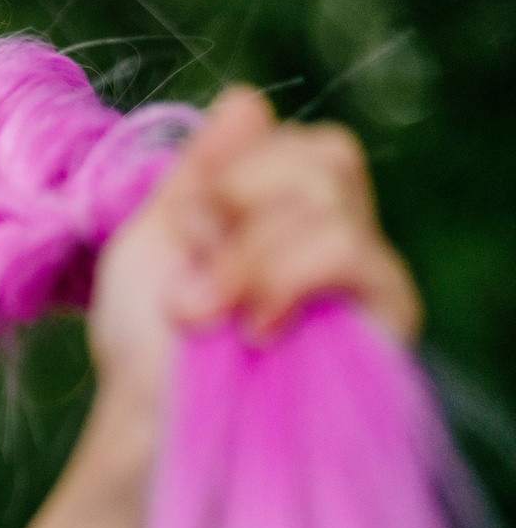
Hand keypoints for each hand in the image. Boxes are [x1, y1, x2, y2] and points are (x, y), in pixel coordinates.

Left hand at [90, 88, 421, 408]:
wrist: (148, 429)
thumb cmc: (143, 349)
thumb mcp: (150, 240)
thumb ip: (200, 171)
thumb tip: (247, 97)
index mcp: (278, 212)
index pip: (291, 140)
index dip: (228, 175)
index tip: (183, 235)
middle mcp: (331, 236)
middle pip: (325, 155)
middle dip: (238, 206)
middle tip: (189, 280)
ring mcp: (363, 279)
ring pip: (330, 204)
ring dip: (246, 259)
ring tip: (202, 317)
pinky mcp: (384, 321)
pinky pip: (356, 253)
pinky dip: (289, 277)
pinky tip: (254, 329)